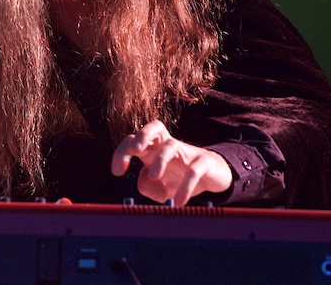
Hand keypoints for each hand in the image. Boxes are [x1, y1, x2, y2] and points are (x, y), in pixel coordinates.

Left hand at [111, 120, 233, 205]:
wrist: (213, 177)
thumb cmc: (180, 178)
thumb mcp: (158, 188)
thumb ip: (145, 186)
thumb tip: (143, 180)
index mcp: (154, 150)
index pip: (134, 141)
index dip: (121, 152)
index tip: (116, 172)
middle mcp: (168, 147)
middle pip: (155, 127)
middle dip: (142, 135)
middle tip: (136, 150)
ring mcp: (187, 152)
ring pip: (171, 145)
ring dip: (160, 159)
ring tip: (154, 177)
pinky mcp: (204, 162)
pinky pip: (194, 170)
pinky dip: (185, 187)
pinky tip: (178, 202)